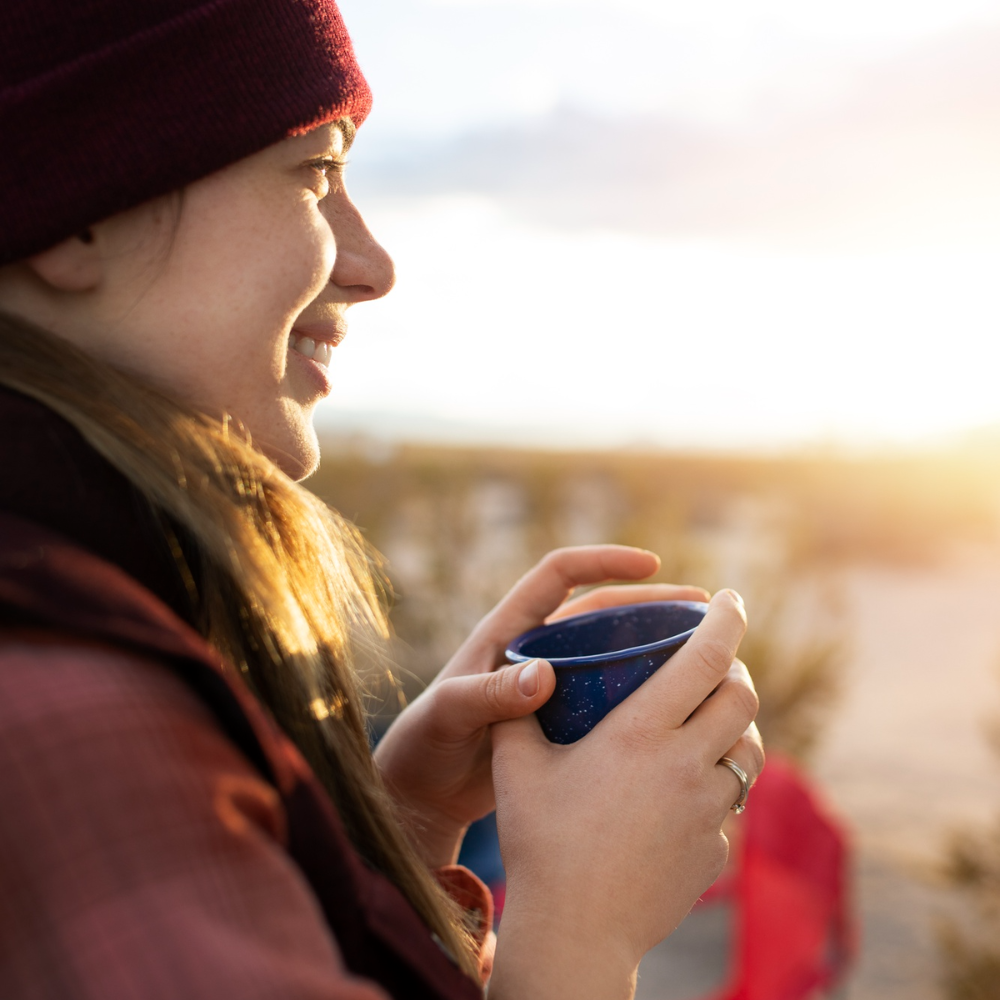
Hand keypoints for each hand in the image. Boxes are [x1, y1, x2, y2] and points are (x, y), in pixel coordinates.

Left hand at [374, 545, 707, 867]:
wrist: (421, 794)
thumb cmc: (425, 745)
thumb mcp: (450, 716)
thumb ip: (487, 695)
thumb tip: (542, 677)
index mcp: (508, 631)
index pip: (559, 575)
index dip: (603, 560)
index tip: (651, 564)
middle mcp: (535, 649)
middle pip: (601, 613)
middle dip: (650, 606)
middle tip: (703, 612)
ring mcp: (553, 685)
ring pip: (613, 655)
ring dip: (655, 650)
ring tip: (709, 657)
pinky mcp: (564, 721)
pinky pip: (612, 698)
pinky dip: (644, 699)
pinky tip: (681, 712)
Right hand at [488, 588, 762, 999]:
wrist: (574, 933)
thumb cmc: (540, 843)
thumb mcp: (517, 768)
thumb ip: (519, 713)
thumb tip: (523, 677)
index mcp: (641, 732)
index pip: (705, 656)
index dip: (727, 619)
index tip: (730, 598)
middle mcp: (686, 764)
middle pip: (741, 697)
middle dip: (735, 670)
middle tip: (714, 663)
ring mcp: (708, 811)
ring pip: (748, 751)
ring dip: (734, 728)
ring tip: (707, 724)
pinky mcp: (715, 850)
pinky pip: (730, 805)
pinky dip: (716, 785)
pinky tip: (684, 793)